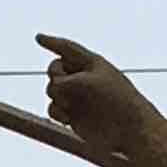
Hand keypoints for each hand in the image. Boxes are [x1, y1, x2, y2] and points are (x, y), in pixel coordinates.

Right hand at [34, 33, 162, 166]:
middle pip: (54, 68)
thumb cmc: (115, 100)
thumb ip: (65, 81)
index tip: (38, 38)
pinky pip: (53, 108)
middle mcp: (83, 78)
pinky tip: (67, 119)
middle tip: (65, 87)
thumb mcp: (88, 81)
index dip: (52, 43)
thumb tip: (53, 92)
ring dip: (57, 96)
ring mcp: (77, 97)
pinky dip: (56, 112)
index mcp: (92, 63)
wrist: (128, 128)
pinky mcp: (73, 115)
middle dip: (55, 75)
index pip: (68, 48)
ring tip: (70, 106)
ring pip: (51, 89)